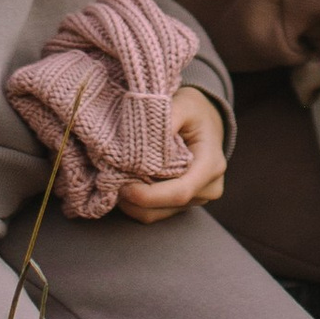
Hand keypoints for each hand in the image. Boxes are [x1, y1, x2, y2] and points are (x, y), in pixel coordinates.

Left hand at [116, 85, 227, 223]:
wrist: (207, 122)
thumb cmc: (194, 112)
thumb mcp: (184, 104)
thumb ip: (166, 117)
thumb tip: (144, 138)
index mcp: (211, 165)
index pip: (179, 192)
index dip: (148, 195)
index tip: (121, 187)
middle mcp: (208, 187)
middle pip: (165, 206)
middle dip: (134, 198)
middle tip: (108, 179)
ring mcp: (197, 199)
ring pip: (157, 213)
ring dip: (133, 202)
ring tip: (114, 181)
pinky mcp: (185, 204)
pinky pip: (156, 212)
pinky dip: (137, 202)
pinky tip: (125, 184)